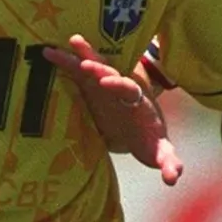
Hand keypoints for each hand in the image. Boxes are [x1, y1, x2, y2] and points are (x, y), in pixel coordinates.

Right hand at [43, 34, 184, 184]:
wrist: (142, 130)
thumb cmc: (150, 140)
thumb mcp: (160, 152)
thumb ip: (169, 162)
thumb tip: (173, 178)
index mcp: (139, 103)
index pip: (130, 89)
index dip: (119, 84)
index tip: (106, 81)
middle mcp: (123, 89)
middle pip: (112, 73)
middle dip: (99, 68)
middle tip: (85, 64)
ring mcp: (107, 86)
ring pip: (95, 67)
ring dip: (82, 56)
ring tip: (68, 43)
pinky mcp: (92, 88)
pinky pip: (79, 72)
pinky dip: (66, 62)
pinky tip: (49, 52)